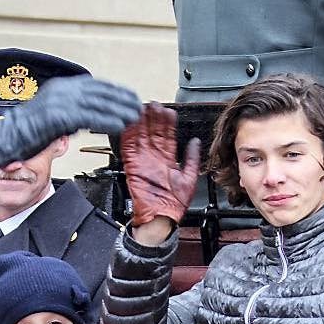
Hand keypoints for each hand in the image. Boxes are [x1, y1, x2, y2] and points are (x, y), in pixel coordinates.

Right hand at [0, 75, 140, 166]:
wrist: (6, 138)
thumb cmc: (27, 133)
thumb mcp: (55, 117)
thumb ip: (73, 114)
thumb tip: (92, 118)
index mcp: (61, 87)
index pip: (95, 84)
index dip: (116, 90)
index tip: (131, 96)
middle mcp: (62, 90)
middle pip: (100, 91)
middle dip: (122, 99)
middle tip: (138, 106)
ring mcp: (59, 101)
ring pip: (98, 103)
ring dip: (119, 110)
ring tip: (133, 117)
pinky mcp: (58, 115)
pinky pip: (89, 117)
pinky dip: (106, 121)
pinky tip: (118, 125)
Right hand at [120, 103, 201, 226]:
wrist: (160, 218)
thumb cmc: (174, 204)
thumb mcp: (189, 178)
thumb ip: (191, 159)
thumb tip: (195, 142)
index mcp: (168, 161)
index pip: (167, 137)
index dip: (167, 123)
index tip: (167, 111)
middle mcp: (154, 159)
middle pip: (153, 133)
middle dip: (153, 118)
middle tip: (153, 104)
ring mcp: (143, 161)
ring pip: (141, 137)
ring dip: (141, 123)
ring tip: (142, 108)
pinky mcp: (133, 167)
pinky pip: (129, 148)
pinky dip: (128, 136)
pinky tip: (129, 124)